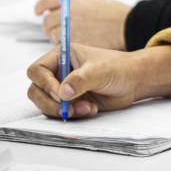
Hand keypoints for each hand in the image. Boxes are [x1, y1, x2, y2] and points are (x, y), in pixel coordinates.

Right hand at [26, 43, 170, 118]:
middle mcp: (59, 71)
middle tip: (67, 109)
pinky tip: (90, 109)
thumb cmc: (119, 68)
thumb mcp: (100, 71)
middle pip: (36, 90)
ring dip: (62, 110)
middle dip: (50, 102)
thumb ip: (80, 80)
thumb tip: (62, 92)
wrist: (134, 81)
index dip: (45, 84)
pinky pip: (59, 112)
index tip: (60, 94)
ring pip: (45, 103)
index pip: (37, 70)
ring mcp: (63, 87)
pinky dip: (71, 115)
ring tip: (86, 108)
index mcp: (61, 55)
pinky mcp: (70, 102)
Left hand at [35, 0, 130, 50]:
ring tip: (71, 39)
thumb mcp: (91, 1)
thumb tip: (62, 9)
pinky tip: (77, 47)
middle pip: (47, 21)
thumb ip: (74, 6)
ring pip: (54, 36)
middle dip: (50, 26)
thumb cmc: (113, 14)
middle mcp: (68, 14)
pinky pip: (63, 48)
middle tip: (56, 29)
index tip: (39, 11)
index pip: (47, 1)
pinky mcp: (75, 44)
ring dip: (58, 38)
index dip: (40, 7)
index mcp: (72, 1)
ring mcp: (70, 30)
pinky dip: (66, 49)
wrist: (127, 26)